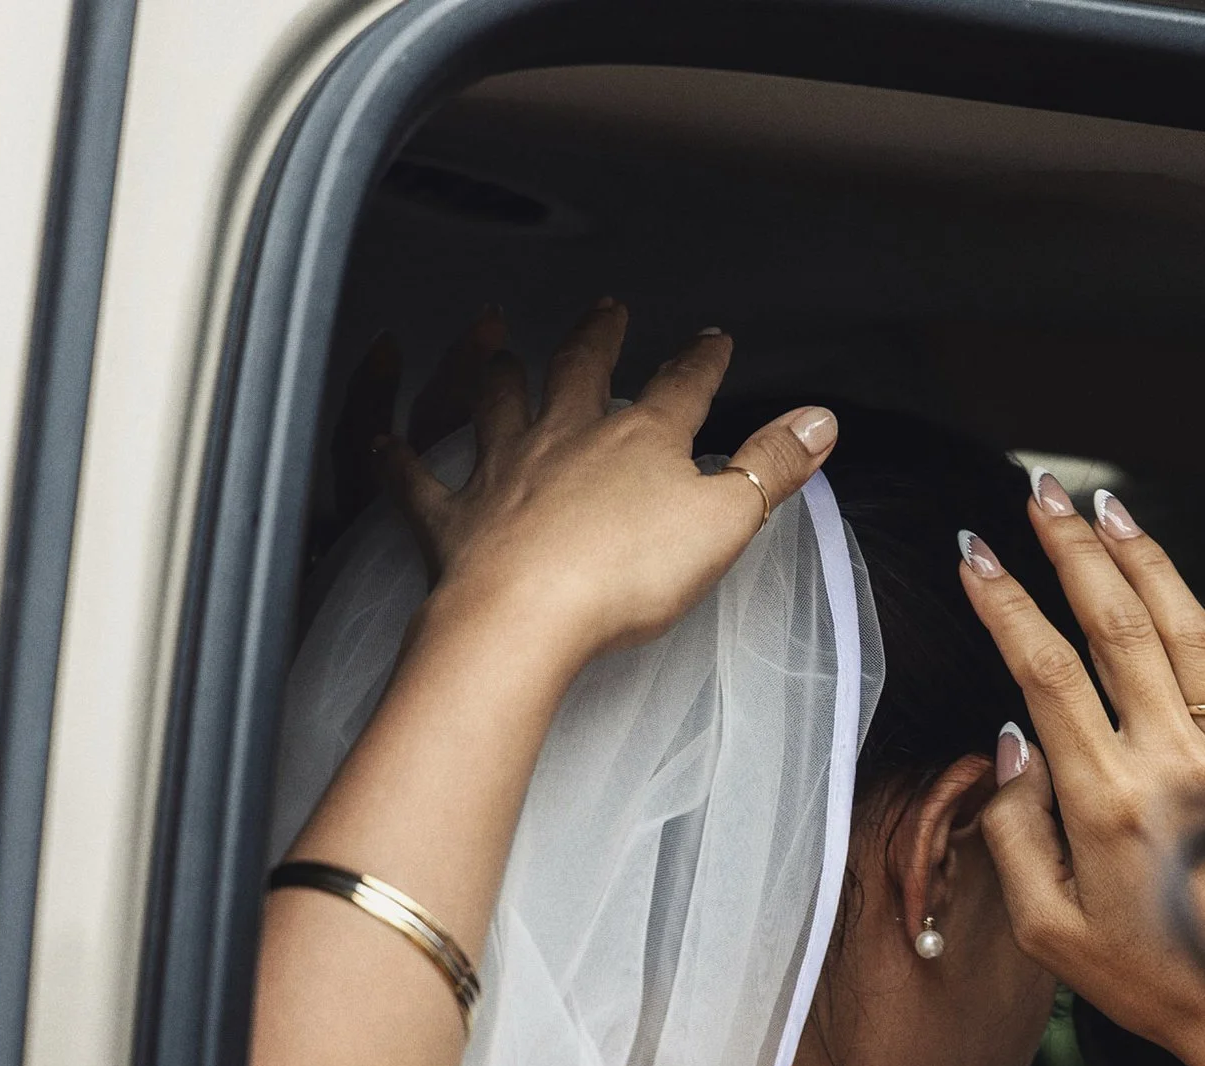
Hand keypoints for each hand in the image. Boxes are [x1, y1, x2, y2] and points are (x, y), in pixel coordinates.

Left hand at [382, 299, 837, 662]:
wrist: (526, 618)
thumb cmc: (628, 574)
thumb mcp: (726, 521)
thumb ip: (772, 467)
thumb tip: (822, 418)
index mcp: (642, 439)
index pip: (682, 386)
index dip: (702, 361)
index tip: (713, 339)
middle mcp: (568, 437)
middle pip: (583, 371)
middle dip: (598, 336)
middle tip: (605, 309)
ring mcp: (504, 471)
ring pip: (499, 404)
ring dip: (498, 373)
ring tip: (498, 344)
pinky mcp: (454, 519)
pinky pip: (418, 481)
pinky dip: (398, 461)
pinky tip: (382, 442)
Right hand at [960, 479, 1204, 1065]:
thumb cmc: (1155, 983)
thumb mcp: (1050, 934)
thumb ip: (1015, 832)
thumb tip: (1011, 743)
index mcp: (1107, 801)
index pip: (1046, 670)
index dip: (1006, 603)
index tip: (975, 555)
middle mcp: (1177, 762)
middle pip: (1119, 622)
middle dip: (1071, 547)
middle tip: (1038, 494)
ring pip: (1189, 624)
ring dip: (1144, 558)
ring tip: (1106, 508)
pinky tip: (1197, 590)